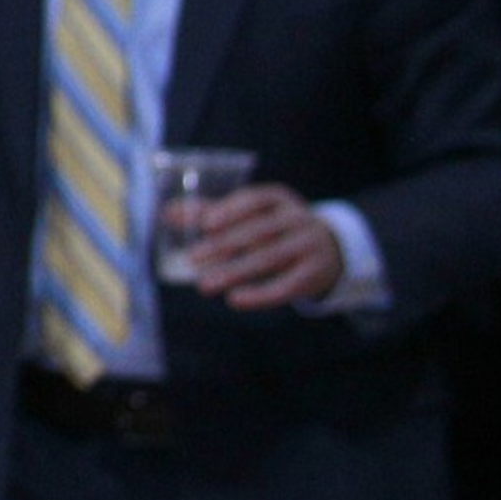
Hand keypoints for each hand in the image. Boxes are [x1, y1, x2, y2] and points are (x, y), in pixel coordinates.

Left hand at [183, 182, 341, 308]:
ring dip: (234, 272)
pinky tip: (235, 300)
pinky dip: (260, 294)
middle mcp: (297, 219)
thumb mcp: (252, 215)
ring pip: (269, 259)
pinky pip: (286, 286)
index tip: (205, 225)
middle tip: (191, 259)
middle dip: (223, 246)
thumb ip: (212, 212)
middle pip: (258, 232)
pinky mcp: (314, 275)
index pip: (254, 201)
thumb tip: (167, 213)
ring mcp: (309, 246)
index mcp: (279, 199)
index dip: (230, 211)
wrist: (332, 249)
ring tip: (204, 285)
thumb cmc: (277, 228)